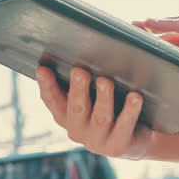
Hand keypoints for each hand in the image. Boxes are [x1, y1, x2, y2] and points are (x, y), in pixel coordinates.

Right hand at [35, 65, 153, 159]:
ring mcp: (97, 140)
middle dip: (77, 88)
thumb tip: (107, 32)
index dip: (46, 85)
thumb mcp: (97, 89)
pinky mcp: (117, 146)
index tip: (42, 68)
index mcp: (66, 115)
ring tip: (106, 81)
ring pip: (100, 116)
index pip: (52, 100)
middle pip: (76, 107)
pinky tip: (136, 97)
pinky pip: (124, 126)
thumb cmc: (113, 104)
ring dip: (103, 98)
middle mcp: (77, 129)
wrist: (135, 138)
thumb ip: (92, 70)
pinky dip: (130, 110)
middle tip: (79, 70)